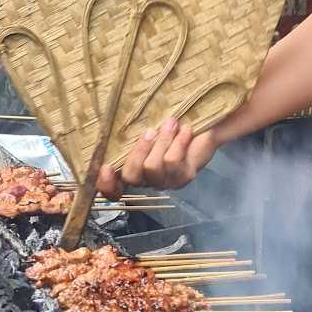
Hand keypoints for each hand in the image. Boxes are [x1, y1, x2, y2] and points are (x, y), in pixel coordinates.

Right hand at [97, 118, 218, 198]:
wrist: (205, 127)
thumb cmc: (170, 126)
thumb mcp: (148, 127)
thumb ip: (129, 133)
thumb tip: (108, 127)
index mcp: (133, 169)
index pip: (112, 189)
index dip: (106, 183)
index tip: (106, 166)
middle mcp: (146, 180)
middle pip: (131, 176)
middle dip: (138, 151)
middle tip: (149, 131)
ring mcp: (165, 181)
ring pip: (153, 167)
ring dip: (162, 141)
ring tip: (172, 122)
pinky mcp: (183, 178)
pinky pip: (173, 162)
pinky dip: (179, 142)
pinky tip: (186, 130)